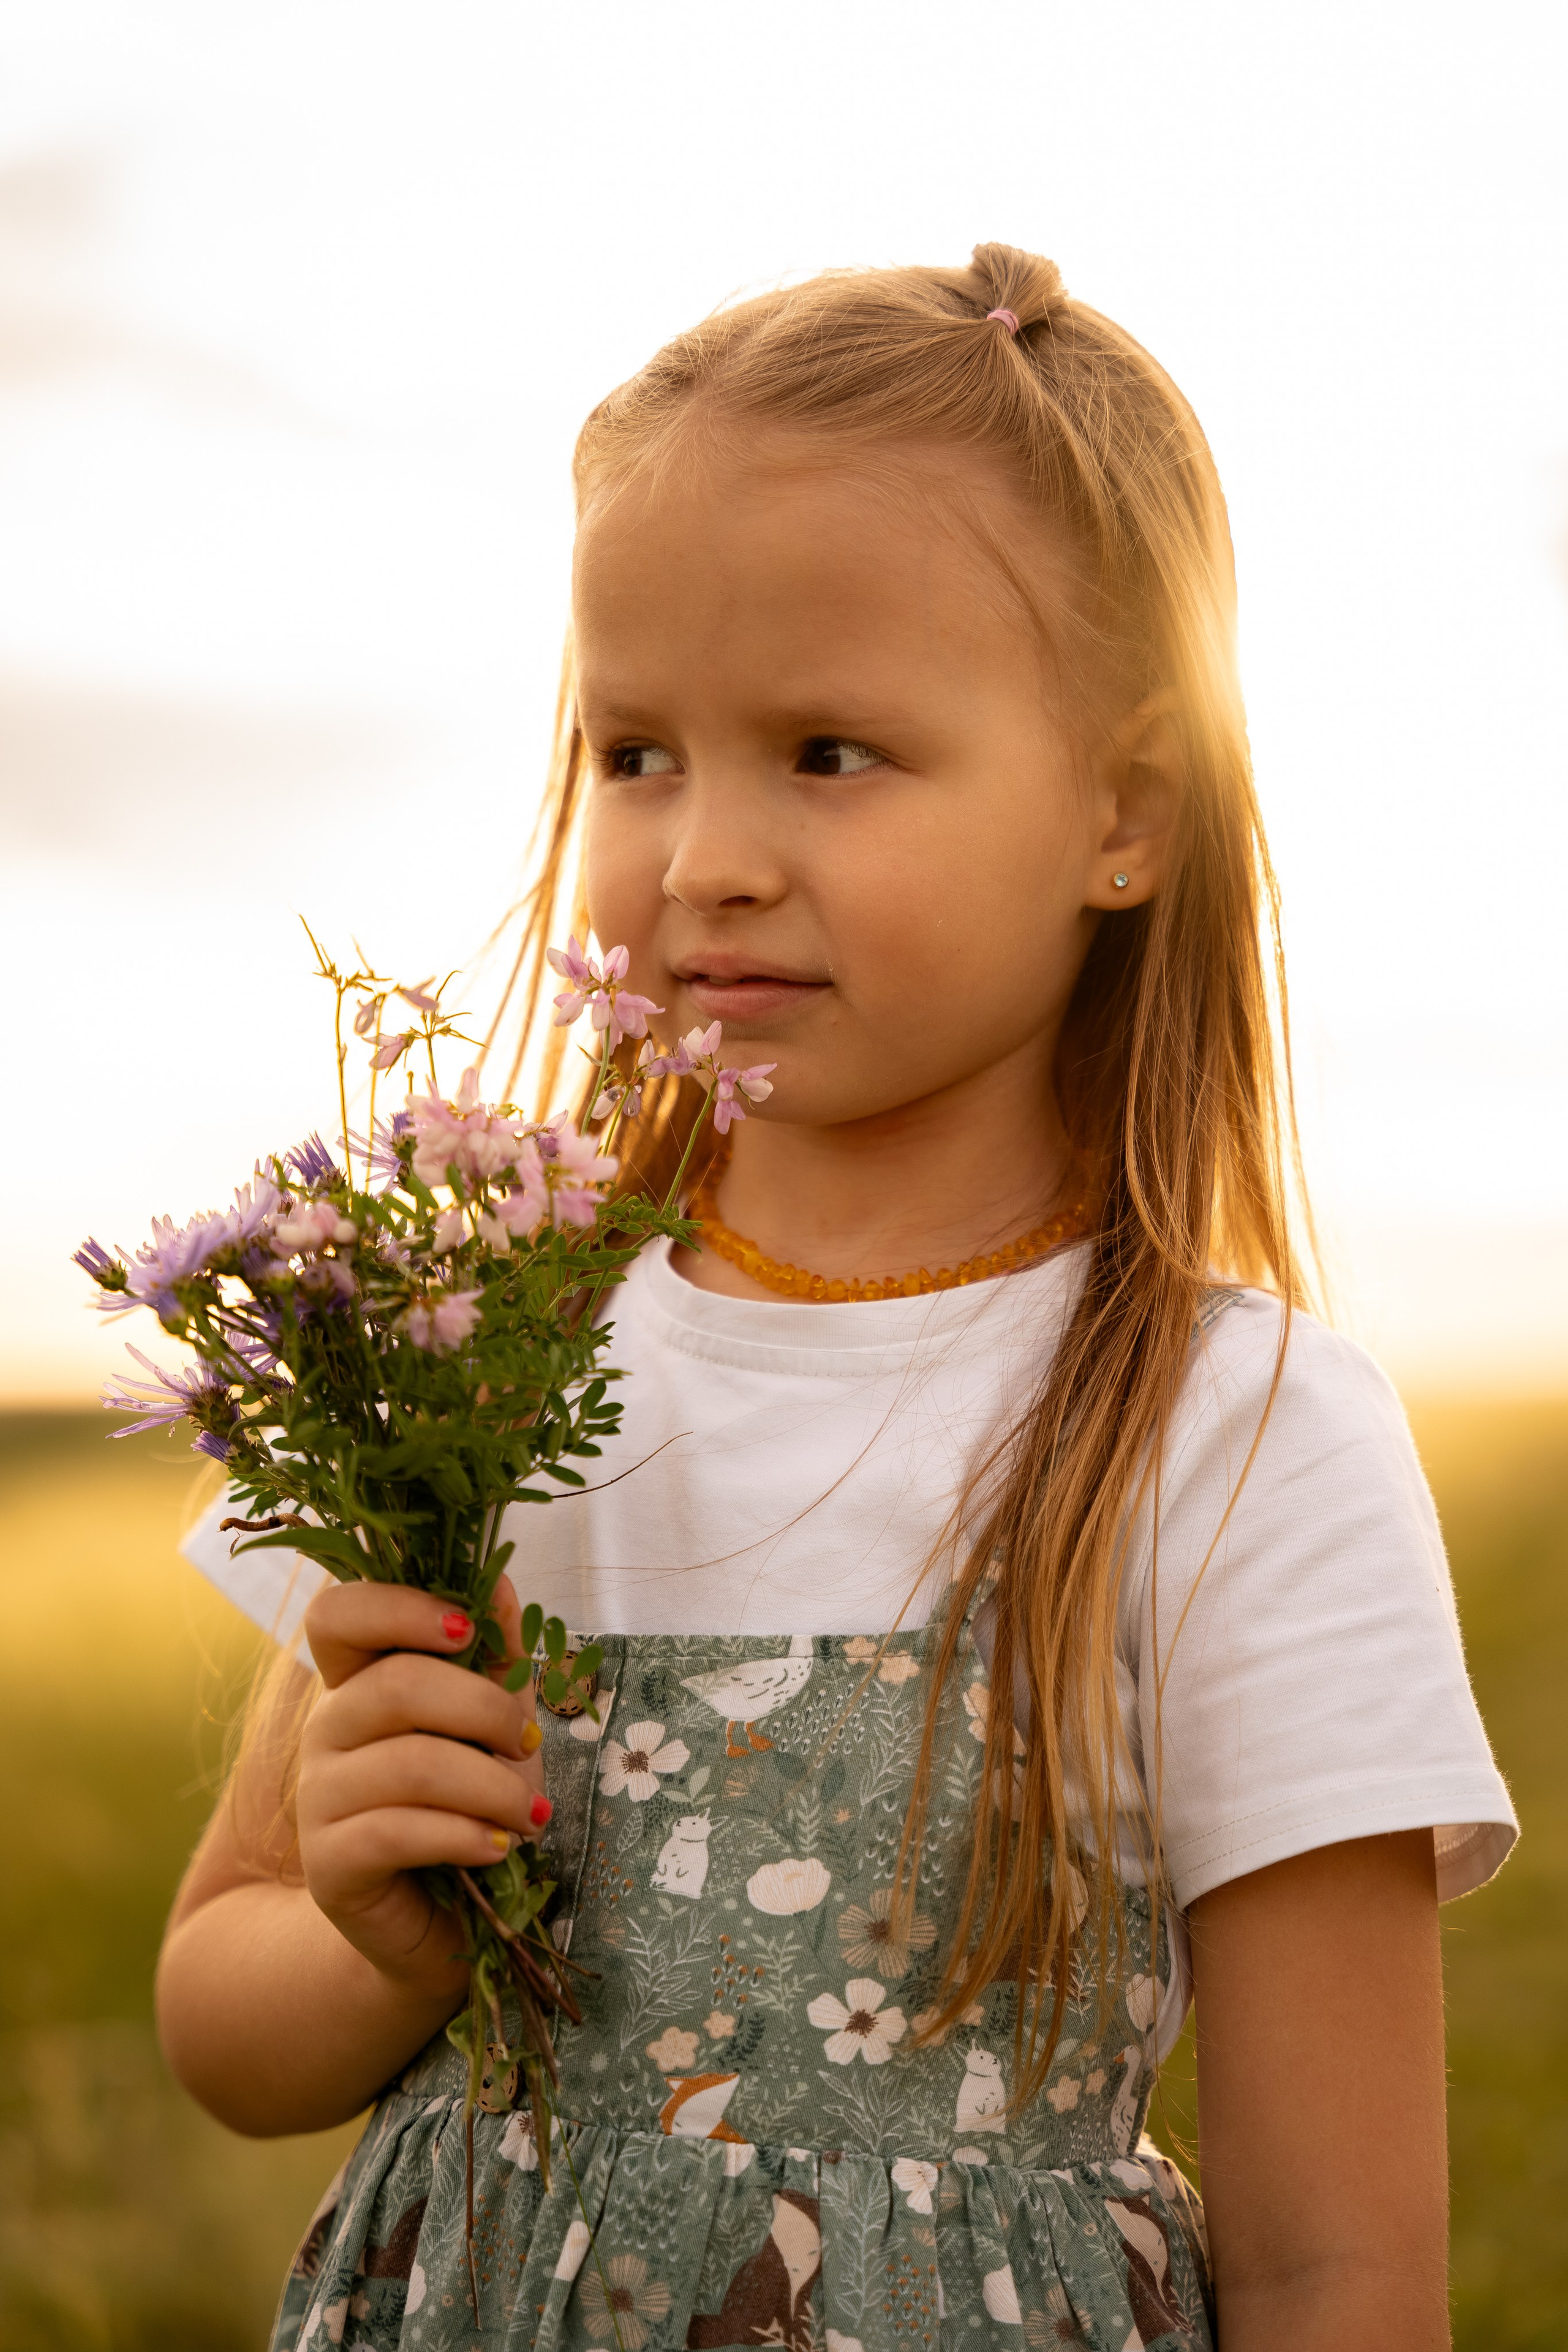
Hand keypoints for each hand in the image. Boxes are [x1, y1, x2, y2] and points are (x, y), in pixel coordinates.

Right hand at [296, 1579, 547, 1997]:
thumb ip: (496, 1657)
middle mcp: (325, 1731)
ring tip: (532, 1815)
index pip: (335, 1615)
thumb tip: (499, 1577)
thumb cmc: (467, 1807)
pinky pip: (396, 1832)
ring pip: (408, 1764)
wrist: (438, 1924)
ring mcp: (317, 1799)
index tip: (467, 1629)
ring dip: (490, 1786)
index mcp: (358, 1682)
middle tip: (531, 1741)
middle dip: (484, 1710)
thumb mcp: (494, 1726)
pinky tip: (497, 1846)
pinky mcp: (329, 1865)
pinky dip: (463, 1835)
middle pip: (395, 1686)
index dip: (398, 1608)